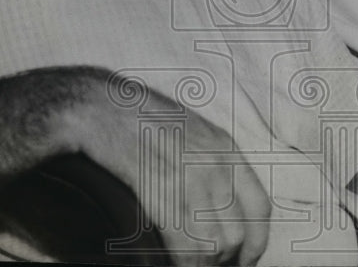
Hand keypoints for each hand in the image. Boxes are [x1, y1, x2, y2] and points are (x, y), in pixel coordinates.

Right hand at [67, 79, 270, 265]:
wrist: (98, 105)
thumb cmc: (135, 118)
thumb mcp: (187, 131)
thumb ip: (208, 163)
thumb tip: (216, 209)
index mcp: (225, 147)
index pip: (260, 208)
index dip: (254, 244)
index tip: (242, 260)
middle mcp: (215, 163)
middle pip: (239, 233)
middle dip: (224, 260)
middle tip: (205, 264)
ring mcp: (190, 176)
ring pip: (216, 245)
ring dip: (202, 263)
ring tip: (185, 263)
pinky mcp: (161, 190)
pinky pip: (185, 244)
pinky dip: (182, 262)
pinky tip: (170, 263)